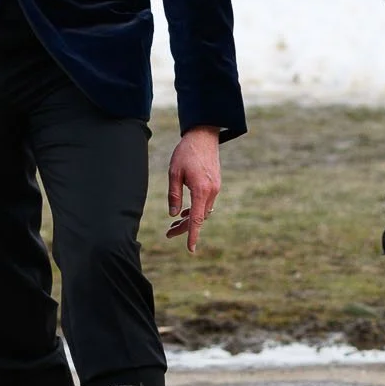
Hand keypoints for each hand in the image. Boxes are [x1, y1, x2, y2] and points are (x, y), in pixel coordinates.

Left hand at [167, 126, 221, 252]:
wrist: (204, 135)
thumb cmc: (186, 153)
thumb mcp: (174, 173)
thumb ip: (174, 195)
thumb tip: (174, 215)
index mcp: (201, 190)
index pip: (197, 219)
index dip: (192, 235)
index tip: (190, 249)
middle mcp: (212, 191)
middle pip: (199, 218)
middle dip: (185, 228)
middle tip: (168, 233)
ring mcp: (216, 187)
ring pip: (203, 211)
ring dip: (190, 219)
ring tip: (174, 225)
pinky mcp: (215, 184)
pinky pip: (207, 203)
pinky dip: (196, 209)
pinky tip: (185, 211)